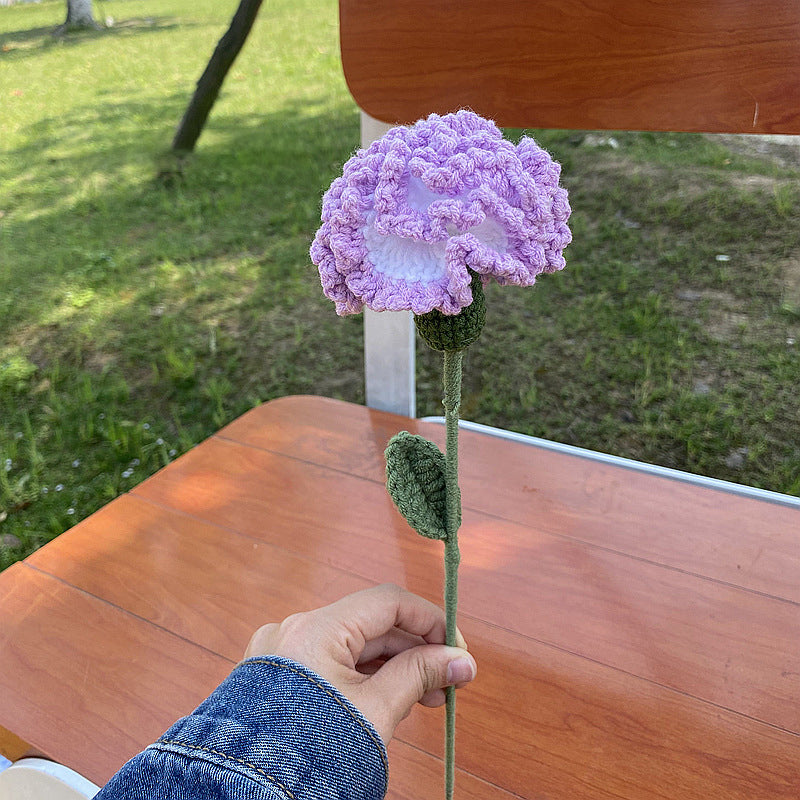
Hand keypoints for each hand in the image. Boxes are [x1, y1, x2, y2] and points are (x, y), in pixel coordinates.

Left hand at [243, 583, 476, 742]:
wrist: (248, 794)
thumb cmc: (309, 753)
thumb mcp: (376, 711)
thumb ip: (419, 676)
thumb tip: (463, 661)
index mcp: (316, 628)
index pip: (388, 601)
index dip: (430, 620)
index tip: (458, 649)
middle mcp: (295, 629)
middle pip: (371, 624)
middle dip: (415, 650)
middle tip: (448, 682)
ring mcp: (282, 651)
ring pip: (352, 645)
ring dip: (393, 666)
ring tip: (425, 698)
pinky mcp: (276, 674)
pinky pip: (330, 661)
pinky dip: (362, 675)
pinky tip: (388, 699)